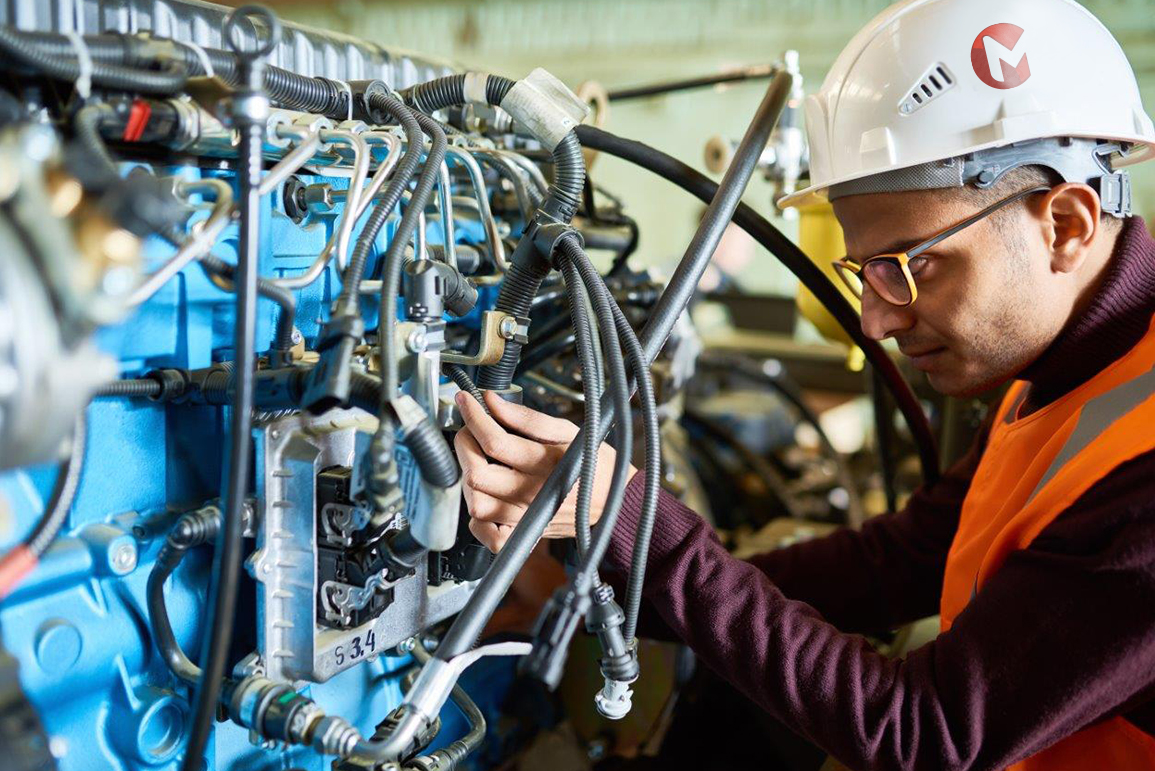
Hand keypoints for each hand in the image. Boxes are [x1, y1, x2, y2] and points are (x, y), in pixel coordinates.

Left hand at [453, 390, 634, 552]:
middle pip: (477, 474)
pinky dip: (479, 520)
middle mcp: (532, 493)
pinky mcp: (525, 533)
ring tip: (479, 463)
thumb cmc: (594, 464)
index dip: (473, 417)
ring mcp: (526, 517)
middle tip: (471, 432)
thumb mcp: (567, 430)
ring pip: (477, 504)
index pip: (494, 441)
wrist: (617, 500)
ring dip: (470, 480)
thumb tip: (493, 402)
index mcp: (544, 463)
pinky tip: (486, 496)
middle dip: (465, 445)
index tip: (466, 402)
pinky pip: (489, 535)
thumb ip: (527, 418)